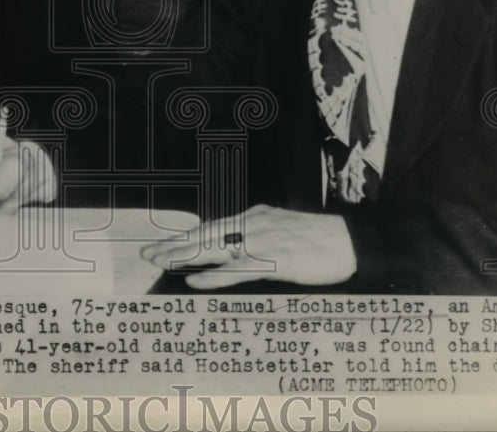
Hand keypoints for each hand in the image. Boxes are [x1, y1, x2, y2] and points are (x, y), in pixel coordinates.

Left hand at [139, 205, 355, 288]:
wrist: (350, 241)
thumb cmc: (319, 239)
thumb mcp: (281, 229)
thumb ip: (256, 233)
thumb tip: (234, 243)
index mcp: (253, 217)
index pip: (210, 226)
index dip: (183, 236)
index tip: (160, 244)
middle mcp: (252, 226)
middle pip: (204, 235)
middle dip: (173, 245)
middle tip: (146, 254)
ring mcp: (261, 243)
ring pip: (214, 249)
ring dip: (184, 257)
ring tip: (160, 263)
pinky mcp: (274, 262)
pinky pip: (237, 270)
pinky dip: (213, 275)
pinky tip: (194, 280)